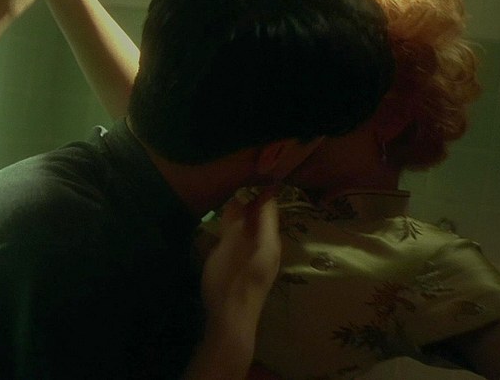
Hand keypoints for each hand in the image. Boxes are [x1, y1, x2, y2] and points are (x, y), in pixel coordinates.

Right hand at [202, 187, 280, 320]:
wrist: (231, 325)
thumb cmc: (229, 284)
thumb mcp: (228, 249)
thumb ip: (235, 223)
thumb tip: (238, 200)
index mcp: (269, 241)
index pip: (269, 207)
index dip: (260, 190)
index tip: (249, 174)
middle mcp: (272, 250)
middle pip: (264, 220)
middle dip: (251, 204)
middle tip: (233, 188)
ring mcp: (264, 263)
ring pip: (257, 233)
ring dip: (245, 219)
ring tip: (227, 208)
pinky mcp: (254, 272)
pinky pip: (251, 244)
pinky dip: (242, 234)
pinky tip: (228, 234)